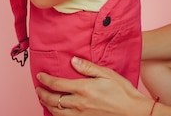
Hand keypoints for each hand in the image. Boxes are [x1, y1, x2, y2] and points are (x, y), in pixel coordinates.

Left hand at [36, 57, 150, 115]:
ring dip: (47, 105)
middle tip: (38, 89)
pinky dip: (57, 115)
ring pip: (56, 112)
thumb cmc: (122, 91)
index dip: (46, 79)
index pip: (58, 84)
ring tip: (44, 100)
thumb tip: (73, 60)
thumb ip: (88, 67)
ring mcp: (81, 115)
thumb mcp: (107, 74)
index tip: (40, 76)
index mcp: (84, 89)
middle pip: (53, 100)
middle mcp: (79, 103)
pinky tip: (56, 111)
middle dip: (42, 94)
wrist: (132, 111)